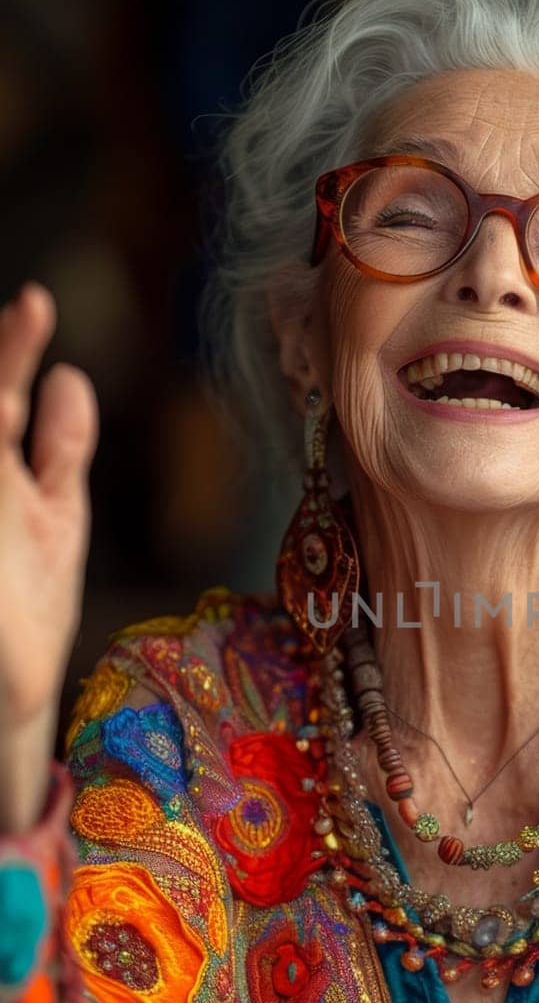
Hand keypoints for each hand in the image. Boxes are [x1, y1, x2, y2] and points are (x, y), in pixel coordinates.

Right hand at [0, 284, 97, 731]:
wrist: (10, 697)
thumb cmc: (28, 605)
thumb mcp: (53, 516)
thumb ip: (61, 447)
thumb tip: (69, 375)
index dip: (12, 347)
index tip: (37, 304)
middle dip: (0, 367)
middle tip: (26, 314)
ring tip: (21, 354)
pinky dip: (1, 446)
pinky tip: (4, 413)